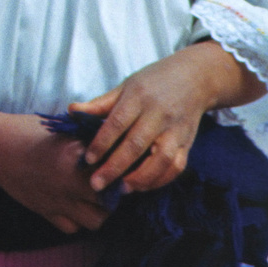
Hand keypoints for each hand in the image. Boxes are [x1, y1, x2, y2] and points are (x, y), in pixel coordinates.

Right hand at [0, 109, 108, 233]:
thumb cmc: (27, 132)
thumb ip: (86, 141)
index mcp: (76, 161)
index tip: (120, 166)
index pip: (113, 175)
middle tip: (110, 184)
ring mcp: (57, 201)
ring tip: (95, 197)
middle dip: (114, 195)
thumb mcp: (61, 130)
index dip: (120, 172)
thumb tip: (111, 143)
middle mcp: (69, 186)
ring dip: (99, 211)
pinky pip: (71, 228)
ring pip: (94, 221)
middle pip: (109, 204)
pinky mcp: (45, 211)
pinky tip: (74, 204)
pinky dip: (76, 219)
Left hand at [70, 41, 265, 193]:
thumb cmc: (154, 81)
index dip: (101, 143)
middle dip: (115, 167)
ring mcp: (175, 130)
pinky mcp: (188, 142)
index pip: (117, 123)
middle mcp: (158, 114)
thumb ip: (101, 103)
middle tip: (97, 184)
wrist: (195, 77)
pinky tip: (144, 186)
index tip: (88, 159)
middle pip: (136, 145)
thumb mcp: (126, 86)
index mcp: (138, 97)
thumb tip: (72, 110)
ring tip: (122, 189)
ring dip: (141, 178)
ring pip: (161, 159)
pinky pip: (177, 166)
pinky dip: (161, 180)